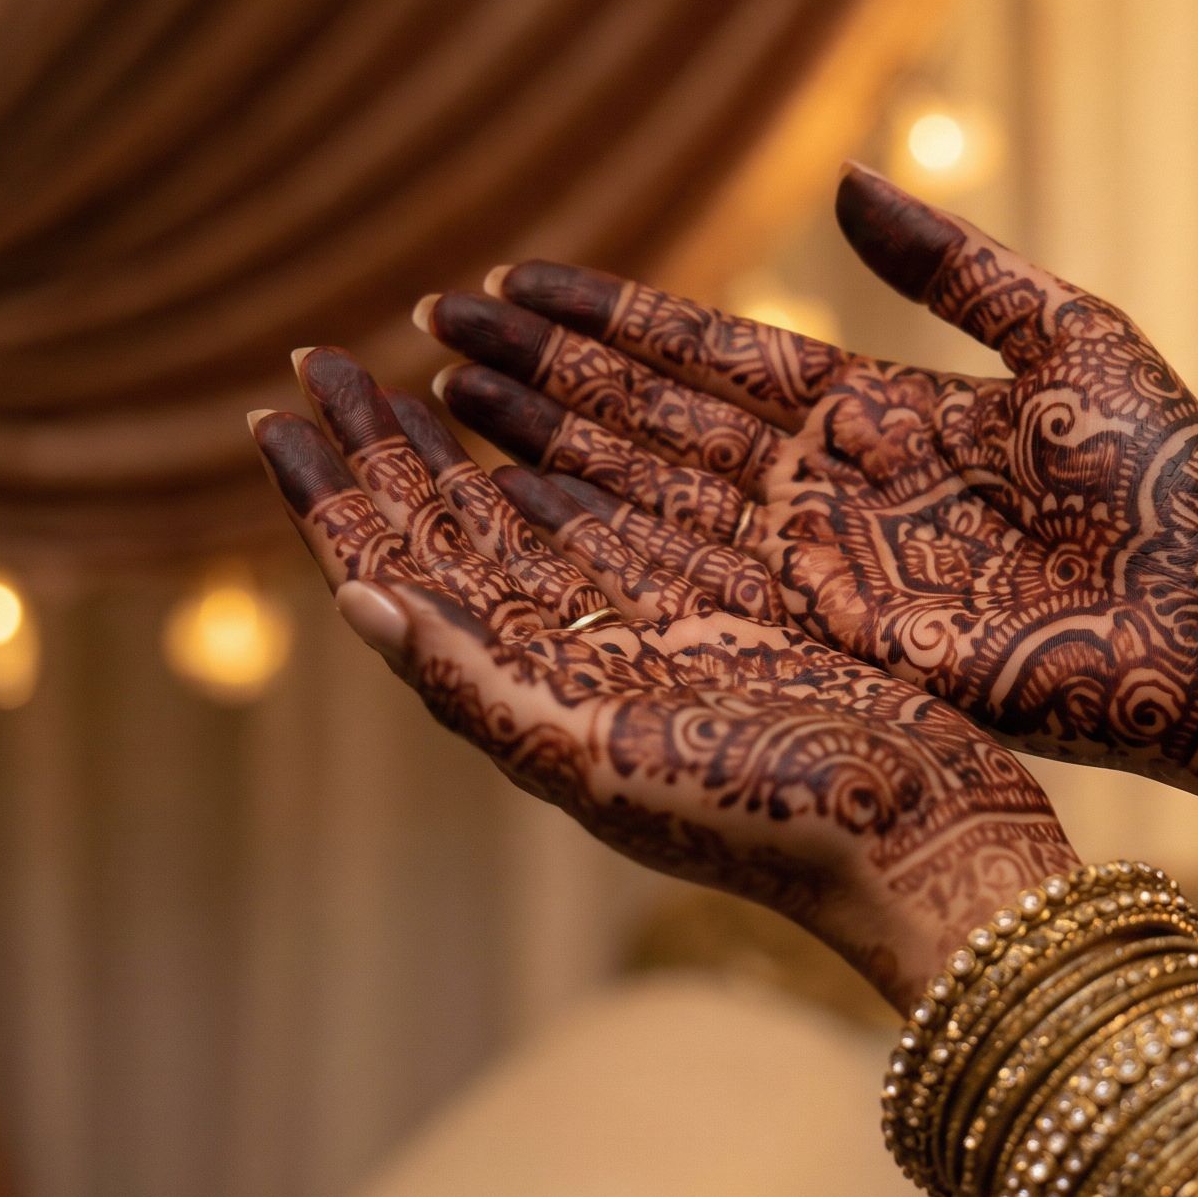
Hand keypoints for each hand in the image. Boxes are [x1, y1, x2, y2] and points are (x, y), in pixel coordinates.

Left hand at [252, 347, 1077, 1009]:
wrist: (924, 838)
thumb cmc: (768, 816)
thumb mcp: (601, 756)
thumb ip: (481, 683)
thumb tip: (357, 602)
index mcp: (522, 701)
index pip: (397, 578)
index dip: (330, 499)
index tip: (273, 413)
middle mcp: (568, 667)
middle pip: (445, 537)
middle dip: (378, 450)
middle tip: (315, 358)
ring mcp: (640, 641)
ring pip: (521, 524)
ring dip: (457, 447)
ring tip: (399, 375)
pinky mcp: (714, 621)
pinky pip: (614, 532)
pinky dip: (562, 475)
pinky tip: (531, 439)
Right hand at [420, 164, 1197, 810]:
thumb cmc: (1169, 488)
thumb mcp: (1068, 338)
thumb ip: (952, 266)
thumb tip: (848, 181)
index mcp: (872, 410)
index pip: (709, 352)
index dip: (611, 317)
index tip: (514, 275)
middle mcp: (818, 486)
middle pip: (650, 415)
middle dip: (543, 372)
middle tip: (433, 325)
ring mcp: (809, 560)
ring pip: (645, 486)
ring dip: (545, 440)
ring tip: (445, 391)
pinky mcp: (820, 629)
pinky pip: (686, 567)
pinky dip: (599, 533)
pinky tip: (513, 496)